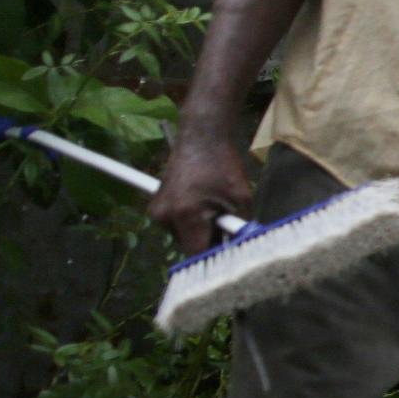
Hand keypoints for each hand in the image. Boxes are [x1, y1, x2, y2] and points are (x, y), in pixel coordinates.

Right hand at [148, 128, 251, 254]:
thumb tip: (243, 250)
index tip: (229, 260)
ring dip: (200, 233)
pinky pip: (176, 226)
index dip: (214, 260)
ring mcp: (157, 211)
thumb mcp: (241, 198)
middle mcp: (164, 216)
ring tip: (216, 211)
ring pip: (183, 237)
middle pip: (189, 247)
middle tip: (228, 229)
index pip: (196, 254)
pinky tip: (203, 207)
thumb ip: (241, 227)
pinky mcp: (155, 207)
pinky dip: (191, 223)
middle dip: (209, 243)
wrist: (200, 138)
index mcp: (185, 214)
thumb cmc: (223, 165)